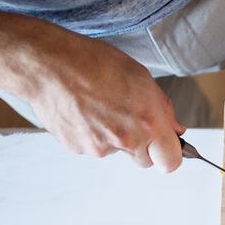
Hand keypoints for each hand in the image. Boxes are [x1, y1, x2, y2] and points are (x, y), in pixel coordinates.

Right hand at [14, 29, 184, 170]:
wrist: (49, 65)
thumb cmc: (94, 63)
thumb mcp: (140, 77)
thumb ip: (162, 109)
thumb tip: (175, 129)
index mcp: (148, 121)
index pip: (171, 161)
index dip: (169, 154)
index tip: (164, 147)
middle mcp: (127, 139)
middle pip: (144, 161)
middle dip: (142, 145)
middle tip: (128, 118)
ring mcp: (100, 147)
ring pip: (117, 152)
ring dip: (114, 137)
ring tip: (100, 106)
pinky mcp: (78, 149)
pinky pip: (93, 147)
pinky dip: (92, 134)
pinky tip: (84, 111)